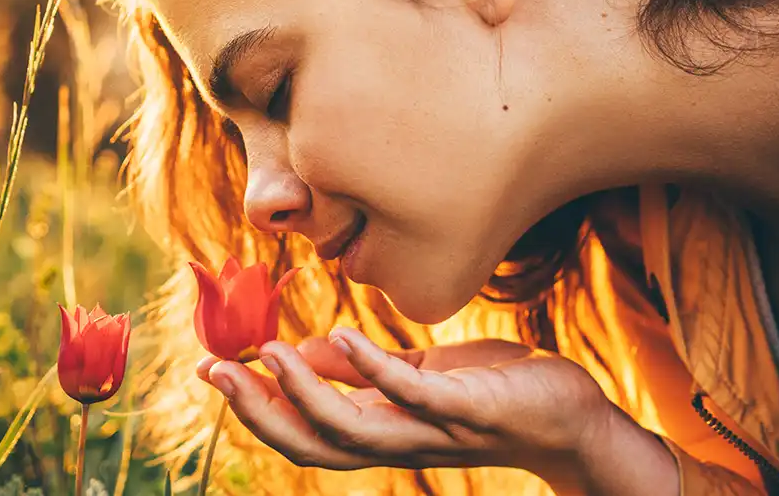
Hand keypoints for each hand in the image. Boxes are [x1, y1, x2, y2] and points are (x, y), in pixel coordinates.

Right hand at [196, 328, 678, 494]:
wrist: (570, 414)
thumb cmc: (493, 389)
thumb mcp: (419, 373)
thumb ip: (364, 369)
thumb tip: (305, 348)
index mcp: (380, 426)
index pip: (303, 428)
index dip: (253, 405)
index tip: (208, 367)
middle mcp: (397, 439)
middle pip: (312, 442)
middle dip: (258, 411)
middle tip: (214, 370)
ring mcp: (433, 431)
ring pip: (353, 432)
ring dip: (303, 393)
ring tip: (268, 352)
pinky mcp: (470, 411)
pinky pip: (413, 397)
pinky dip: (373, 370)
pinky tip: (340, 336)